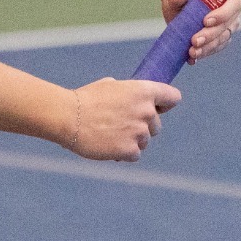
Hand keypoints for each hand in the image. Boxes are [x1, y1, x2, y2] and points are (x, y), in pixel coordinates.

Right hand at [63, 77, 180, 160]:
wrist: (69, 117)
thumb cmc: (86, 99)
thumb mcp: (110, 86)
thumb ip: (129, 93)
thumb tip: (133, 100)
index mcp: (143, 91)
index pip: (172, 98)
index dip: (165, 103)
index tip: (158, 107)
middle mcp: (146, 112)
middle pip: (156, 125)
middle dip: (142, 126)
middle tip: (120, 124)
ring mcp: (139, 132)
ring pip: (144, 141)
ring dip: (131, 140)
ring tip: (110, 134)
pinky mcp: (130, 150)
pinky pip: (134, 154)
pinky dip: (123, 152)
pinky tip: (108, 144)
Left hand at [163, 0, 240, 63]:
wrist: (178, 6)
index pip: (234, 4)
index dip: (223, 14)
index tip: (206, 21)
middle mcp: (230, 13)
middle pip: (227, 26)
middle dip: (210, 35)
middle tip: (195, 41)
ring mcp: (225, 29)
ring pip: (221, 40)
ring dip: (207, 47)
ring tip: (192, 52)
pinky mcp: (217, 41)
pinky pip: (213, 49)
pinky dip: (203, 53)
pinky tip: (192, 58)